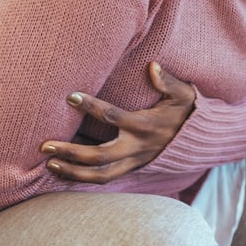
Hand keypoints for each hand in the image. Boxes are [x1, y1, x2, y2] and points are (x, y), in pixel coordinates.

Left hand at [39, 62, 196, 183]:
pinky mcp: (131, 169)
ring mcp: (133, 163)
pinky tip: (63, 172)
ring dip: (73, 172)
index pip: (113, 117)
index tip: (70, 96)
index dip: (91, 107)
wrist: (199, 142)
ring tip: (49, 164)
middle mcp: (137, 148)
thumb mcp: (184, 94)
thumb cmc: (187, 112)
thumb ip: (168, 81)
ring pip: (99, 175)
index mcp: (145, 126)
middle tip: (46, 145)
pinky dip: (82, 178)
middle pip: (99, 156)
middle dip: (71, 152)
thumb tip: (152, 66)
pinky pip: (104, 179)